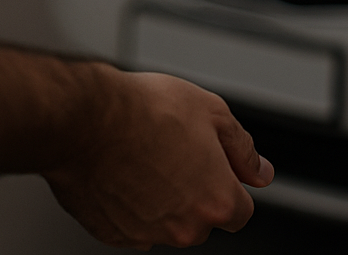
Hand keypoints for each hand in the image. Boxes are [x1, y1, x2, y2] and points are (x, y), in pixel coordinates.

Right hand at [44, 71, 272, 248]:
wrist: (86, 121)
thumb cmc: (147, 112)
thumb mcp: (214, 112)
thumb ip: (243, 150)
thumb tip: (261, 172)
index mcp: (217, 201)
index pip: (240, 211)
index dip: (230, 184)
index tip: (216, 166)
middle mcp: (185, 228)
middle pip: (203, 219)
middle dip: (196, 192)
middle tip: (176, 151)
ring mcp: (147, 235)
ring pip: (167, 223)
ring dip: (164, 199)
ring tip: (146, 157)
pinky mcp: (112, 235)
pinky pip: (132, 225)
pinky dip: (132, 205)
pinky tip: (124, 172)